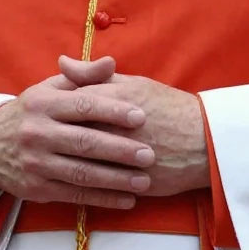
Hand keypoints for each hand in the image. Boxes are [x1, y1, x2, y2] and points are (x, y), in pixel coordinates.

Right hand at [0, 56, 155, 209]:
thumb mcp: (50, 88)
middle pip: (84, 142)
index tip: (141, 116)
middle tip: (149, 154)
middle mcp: (37, 133)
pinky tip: (126, 199)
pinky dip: (102, 199)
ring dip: (116, 179)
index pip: (83, 106)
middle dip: (119, 149)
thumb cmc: (32, 112)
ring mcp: (36, 163)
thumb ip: (83, 76)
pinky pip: (75, 195)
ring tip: (145, 180)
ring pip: (81, 173)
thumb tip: (112, 62)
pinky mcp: (36, 189)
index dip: (113, 110)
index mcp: (43, 103)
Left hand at [58, 62, 209, 197]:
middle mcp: (118, 127)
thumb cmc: (167, 107)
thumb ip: (94, 75)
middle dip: (58, 140)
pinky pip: (101, 187)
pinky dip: (88, 187)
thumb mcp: (132, 83)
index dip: (57, 110)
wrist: (203, 140)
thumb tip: (61, 62)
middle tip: (45, 142)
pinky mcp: (133, 182)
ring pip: (84, 164)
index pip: (72, 103)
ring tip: (59, 164)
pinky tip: (78, 185)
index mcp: (116, 98)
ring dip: (69, 165)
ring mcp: (125, 157)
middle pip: (73, 134)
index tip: (49, 115)